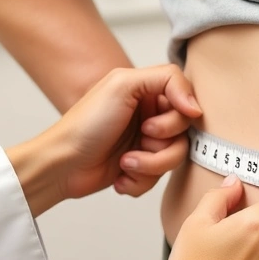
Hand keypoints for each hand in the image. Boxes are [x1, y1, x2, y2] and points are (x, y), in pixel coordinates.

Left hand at [50, 64, 199, 197]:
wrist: (62, 164)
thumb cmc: (85, 124)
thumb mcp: (123, 85)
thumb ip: (167, 79)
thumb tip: (196, 106)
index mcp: (148, 91)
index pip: (186, 99)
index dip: (179, 116)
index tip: (156, 124)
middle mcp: (150, 115)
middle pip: (185, 132)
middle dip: (161, 143)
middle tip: (141, 137)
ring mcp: (146, 142)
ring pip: (175, 158)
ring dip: (150, 165)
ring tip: (125, 162)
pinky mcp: (141, 167)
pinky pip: (159, 179)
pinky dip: (139, 180)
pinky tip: (120, 174)